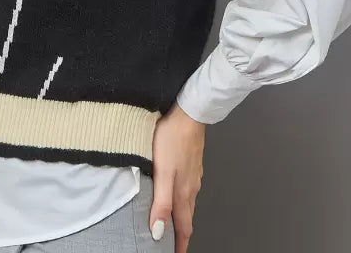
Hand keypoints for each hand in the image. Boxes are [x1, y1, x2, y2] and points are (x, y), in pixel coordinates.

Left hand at [149, 101, 204, 251]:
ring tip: (173, 224)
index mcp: (183, 192)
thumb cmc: (173, 138)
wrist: (189, 112)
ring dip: (181, 216)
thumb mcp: (163, 172)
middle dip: (181, 233)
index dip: (179, 244)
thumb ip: (162, 202)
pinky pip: (188, 187)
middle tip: (173, 245)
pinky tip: (176, 192)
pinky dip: (182, 198)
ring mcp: (193, 173)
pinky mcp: (191, 162)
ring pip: (188, 202)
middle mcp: (191, 186)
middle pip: (187, 217)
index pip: (183, 227)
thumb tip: (158, 231)